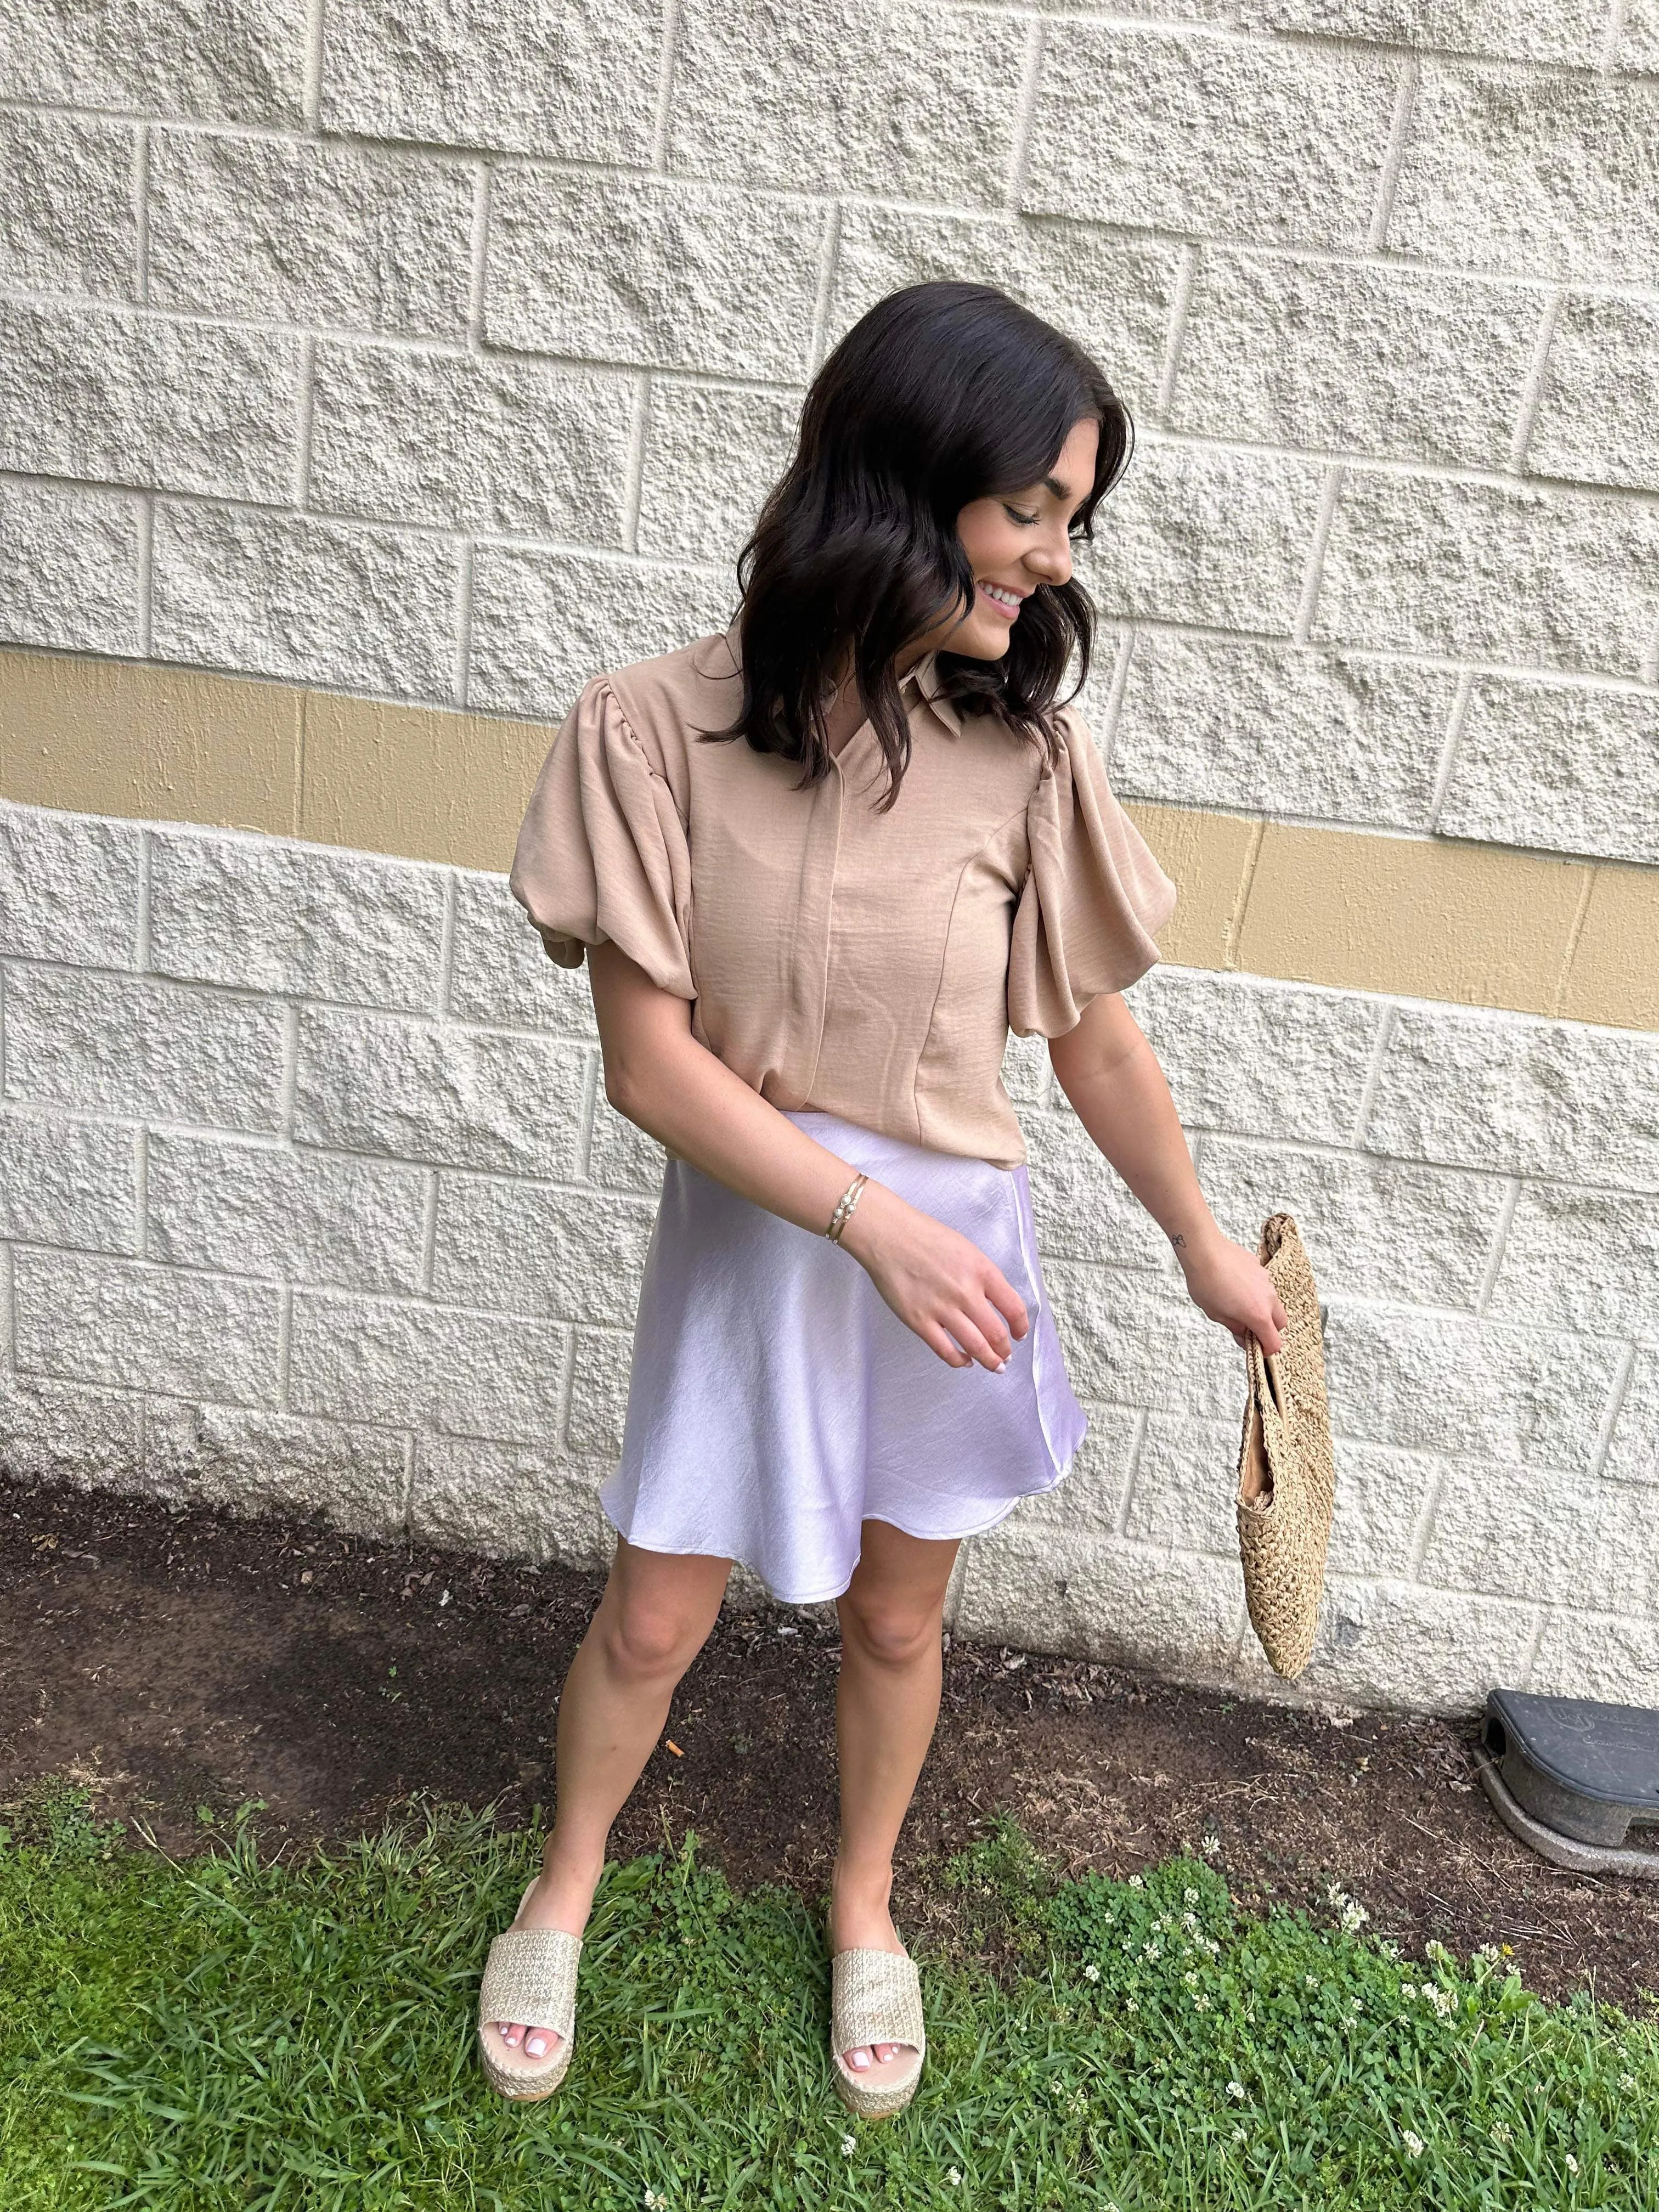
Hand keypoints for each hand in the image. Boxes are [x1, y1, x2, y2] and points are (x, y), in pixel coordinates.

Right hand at [839, 1182, 1029, 1371]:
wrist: (888, 1234)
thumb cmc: (925, 1237)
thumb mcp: (967, 1250)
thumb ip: (983, 1277)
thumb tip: (995, 1304)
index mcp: (982, 1271)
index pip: (1014, 1308)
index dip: (1021, 1327)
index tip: (1019, 1334)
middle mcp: (966, 1292)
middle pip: (996, 1334)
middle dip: (1004, 1351)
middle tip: (1005, 1357)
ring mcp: (942, 1308)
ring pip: (975, 1347)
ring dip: (988, 1361)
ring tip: (993, 1365)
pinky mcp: (919, 1321)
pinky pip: (946, 1351)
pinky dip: (959, 1361)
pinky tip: (964, 1361)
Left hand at [1174, 1228, 1287, 1353]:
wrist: (1204, 1251)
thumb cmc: (1206, 1283)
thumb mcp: (1217, 1314)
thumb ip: (1236, 1328)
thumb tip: (1244, 1339)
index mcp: (1259, 1315)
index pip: (1274, 1342)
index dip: (1266, 1350)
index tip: (1256, 1350)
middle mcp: (1268, 1298)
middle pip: (1281, 1323)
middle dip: (1270, 1330)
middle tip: (1250, 1330)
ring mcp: (1267, 1282)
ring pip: (1274, 1303)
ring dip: (1264, 1310)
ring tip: (1241, 1307)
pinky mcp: (1261, 1268)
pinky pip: (1265, 1286)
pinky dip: (1257, 1292)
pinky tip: (1237, 1288)